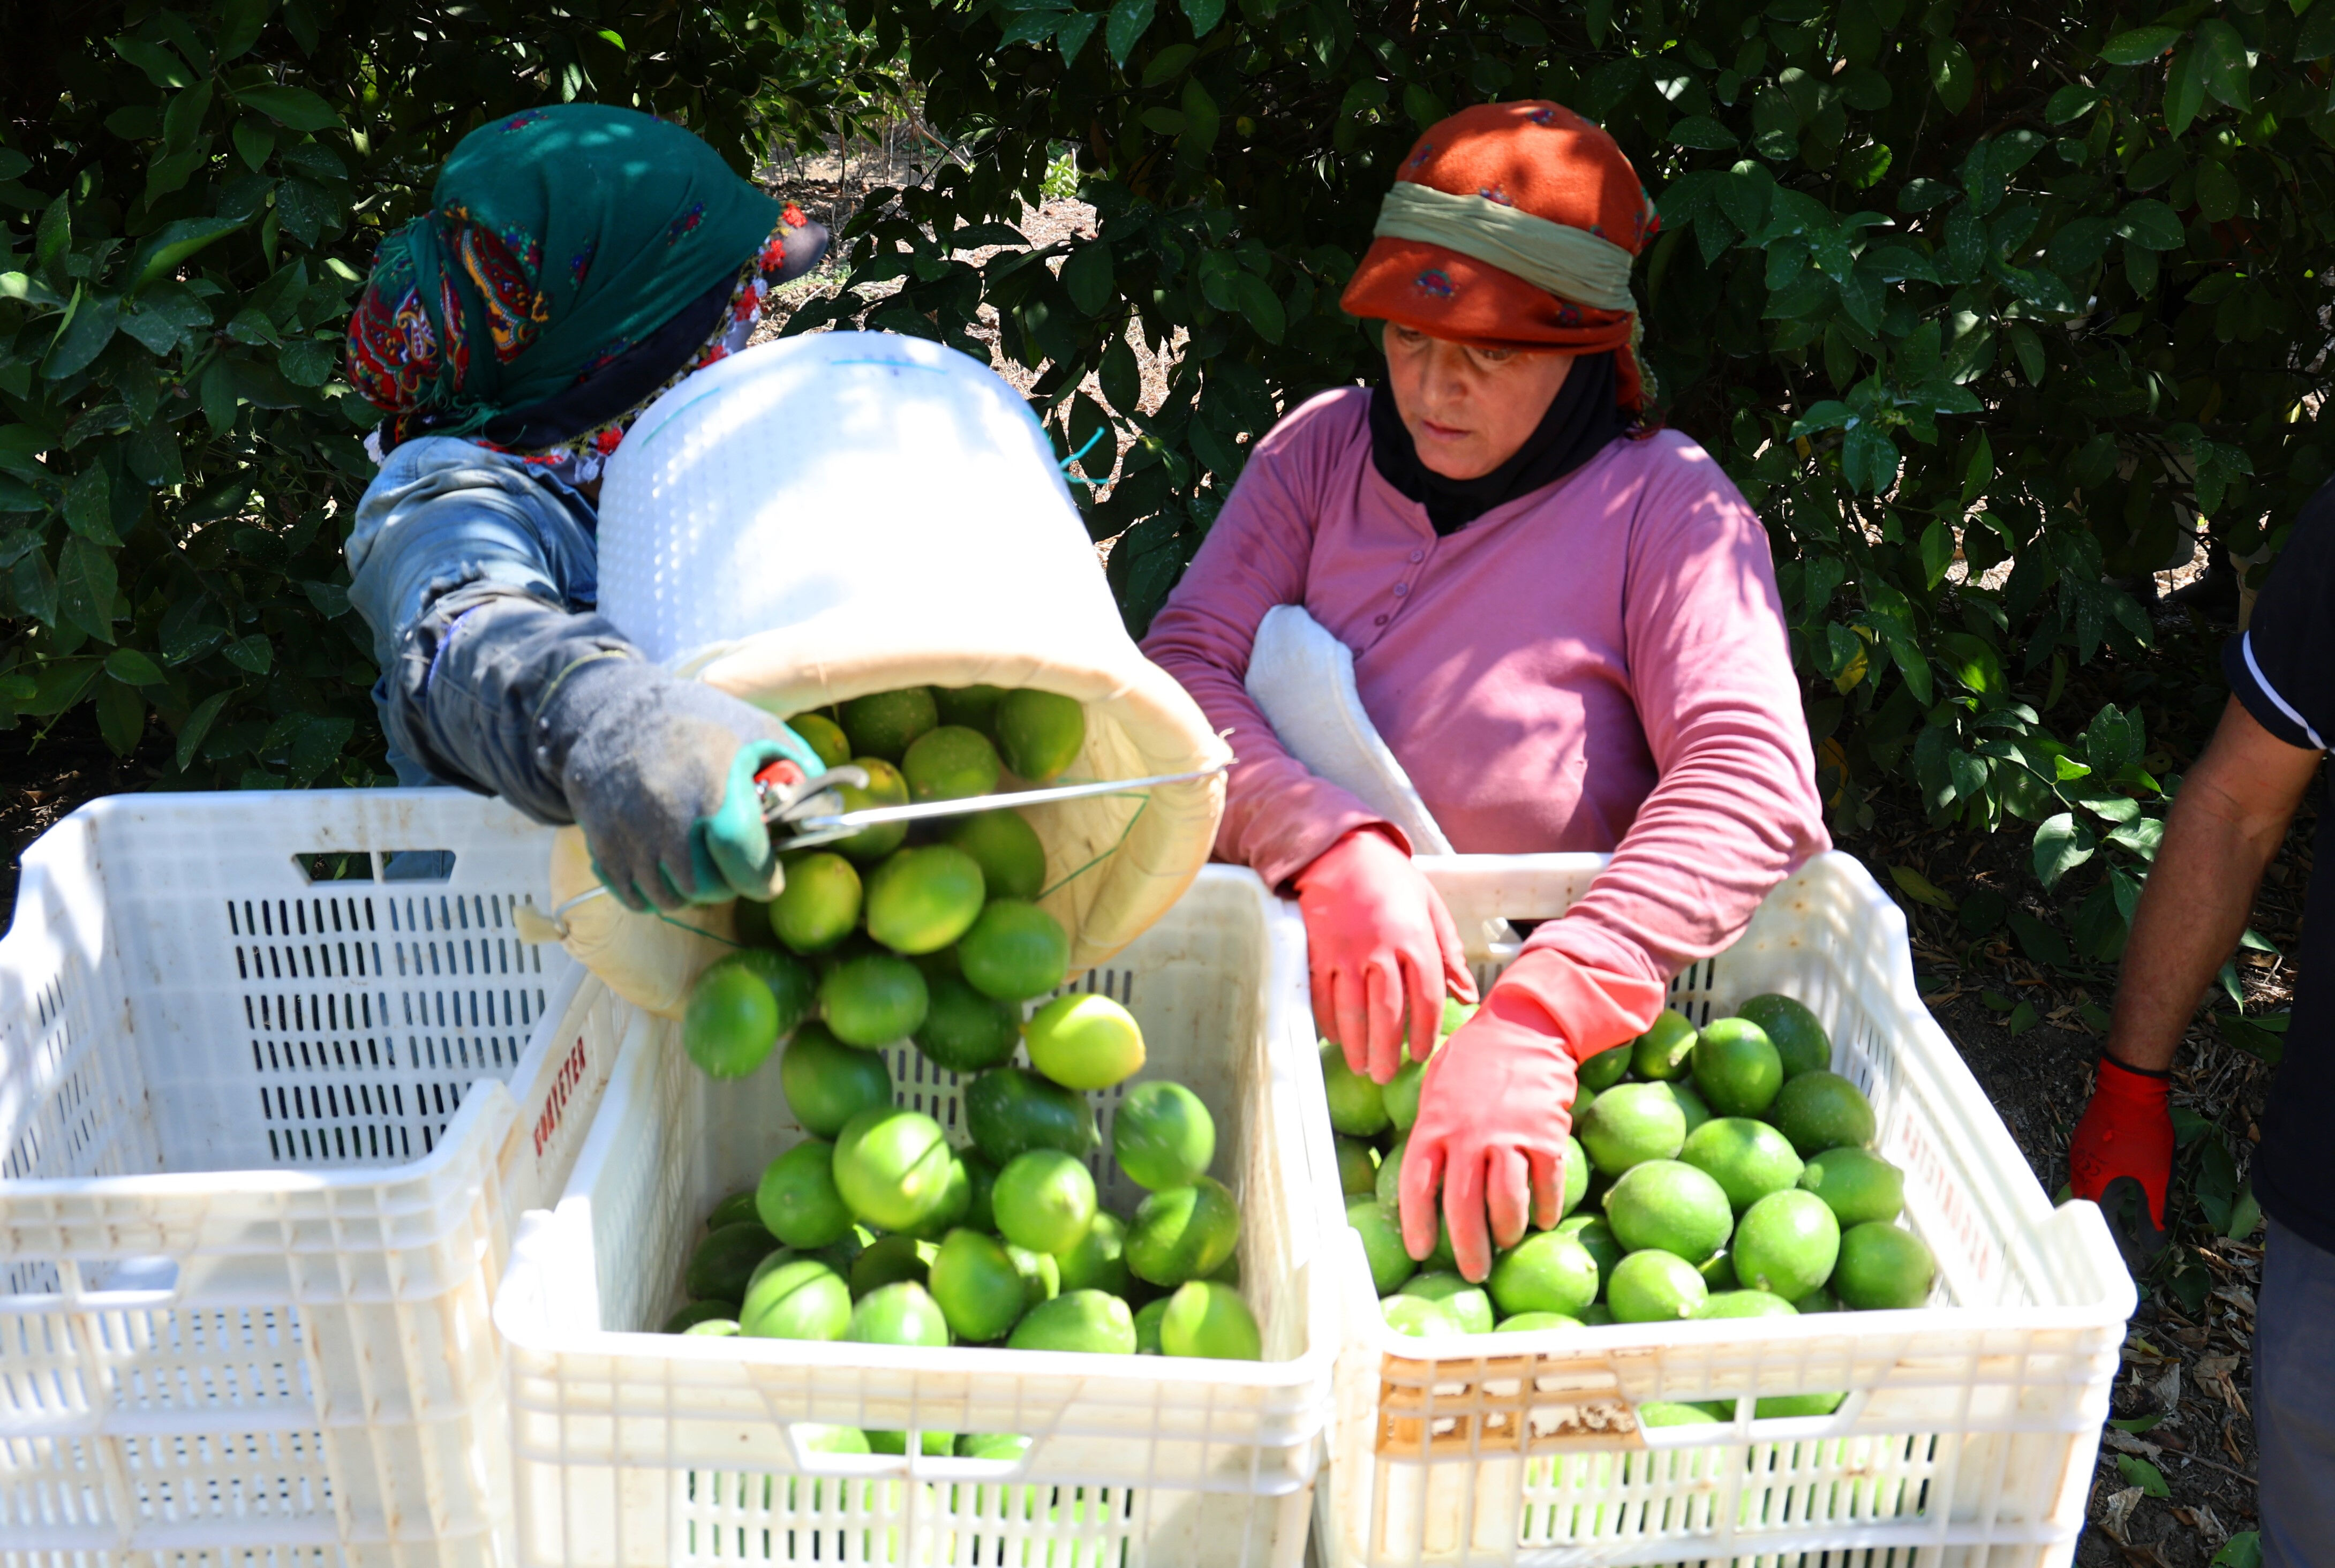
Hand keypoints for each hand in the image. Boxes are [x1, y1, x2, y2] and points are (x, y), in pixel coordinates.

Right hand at [543, 655, 823, 910]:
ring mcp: (629, 832)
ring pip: (669, 898)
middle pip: (705, 887)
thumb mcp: (757, 727)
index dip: (760, 877)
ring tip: (698, 860)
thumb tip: (831, 808)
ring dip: (690, 890)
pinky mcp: (601, 844)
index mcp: (713, 782)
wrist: (613, 710)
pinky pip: (633, 896)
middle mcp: (666, 812)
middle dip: (728, 884)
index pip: (740, 854)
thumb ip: (798, 768)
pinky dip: (653, 893)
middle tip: (732, 864)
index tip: (769, 879)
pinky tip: (665, 866)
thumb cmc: (696, 719)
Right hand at [1292, 826, 1474, 1083]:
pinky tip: (1337, 1038)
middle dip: (1387, 1051)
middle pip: (1387, 1014)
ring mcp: (1346, 954)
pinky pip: (1322, 998)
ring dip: (1358, 1046)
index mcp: (1415, 940)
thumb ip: (1449, 954)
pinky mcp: (1317, 953)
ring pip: (1352, 1012)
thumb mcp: (1431, 907)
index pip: (1425, 999)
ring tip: (1362, 1067)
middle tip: (1385, 1075)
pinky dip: (1329, 1023)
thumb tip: (1468, 997)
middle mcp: (1381, 951)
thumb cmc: (1392, 879)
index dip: (1424, 1033)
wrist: (1339, 850)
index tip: (1421, 1055)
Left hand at [1399, 987, 1575, 1279]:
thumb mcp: (1437, 1087)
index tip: (1419, 1251)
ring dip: (1507, 1231)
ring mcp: (1509, 1138)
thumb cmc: (1474, 1056)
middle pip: (1464, 1208)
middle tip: (1474, 1271)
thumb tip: (1423, 1168)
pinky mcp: (1546, 1136)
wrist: (1525, 1027)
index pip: (1418, 1186)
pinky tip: (1544, 1220)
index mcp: (1434, 1127)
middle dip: (1469, 1247)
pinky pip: (1546, 1185)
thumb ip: (1430, 1129)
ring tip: (1507, 1242)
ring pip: (1507, 1204)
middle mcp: (1468, 1138)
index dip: (1417, 1224)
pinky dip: (1546, 1208)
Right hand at [2067, 1055, 2172, 1271]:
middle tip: (2121, 1229)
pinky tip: (2114, 1172)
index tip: (2126, 1248)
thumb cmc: (2143, 1134)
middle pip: (2085, 1202)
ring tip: (2118, 1203)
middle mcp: (2077, 1169)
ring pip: (2082, 1181)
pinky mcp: (2083, 1135)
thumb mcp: (2156, 1177)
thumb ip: (2153, 1210)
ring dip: (2098, 1194)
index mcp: (2093, 1184)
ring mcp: (2077, 1150)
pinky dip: (2097, 1175)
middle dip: (2101, 1217)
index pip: (2097, 1220)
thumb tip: (2156, 1240)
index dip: (2112, 1237)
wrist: (2129, 1088)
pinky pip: (2085, 1163)